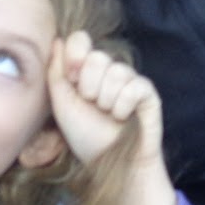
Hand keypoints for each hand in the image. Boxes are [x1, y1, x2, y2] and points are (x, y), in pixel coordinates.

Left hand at [47, 32, 175, 204]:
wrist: (109, 165)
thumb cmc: (86, 136)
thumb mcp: (61, 104)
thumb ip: (56, 72)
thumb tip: (57, 39)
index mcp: (87, 70)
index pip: (81, 40)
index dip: (74, 56)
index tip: (71, 80)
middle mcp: (110, 71)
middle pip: (97, 56)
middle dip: (89, 86)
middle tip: (92, 105)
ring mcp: (130, 81)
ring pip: (117, 71)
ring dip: (106, 100)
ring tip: (108, 115)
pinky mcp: (148, 94)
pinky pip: (135, 85)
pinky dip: (123, 105)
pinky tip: (123, 117)